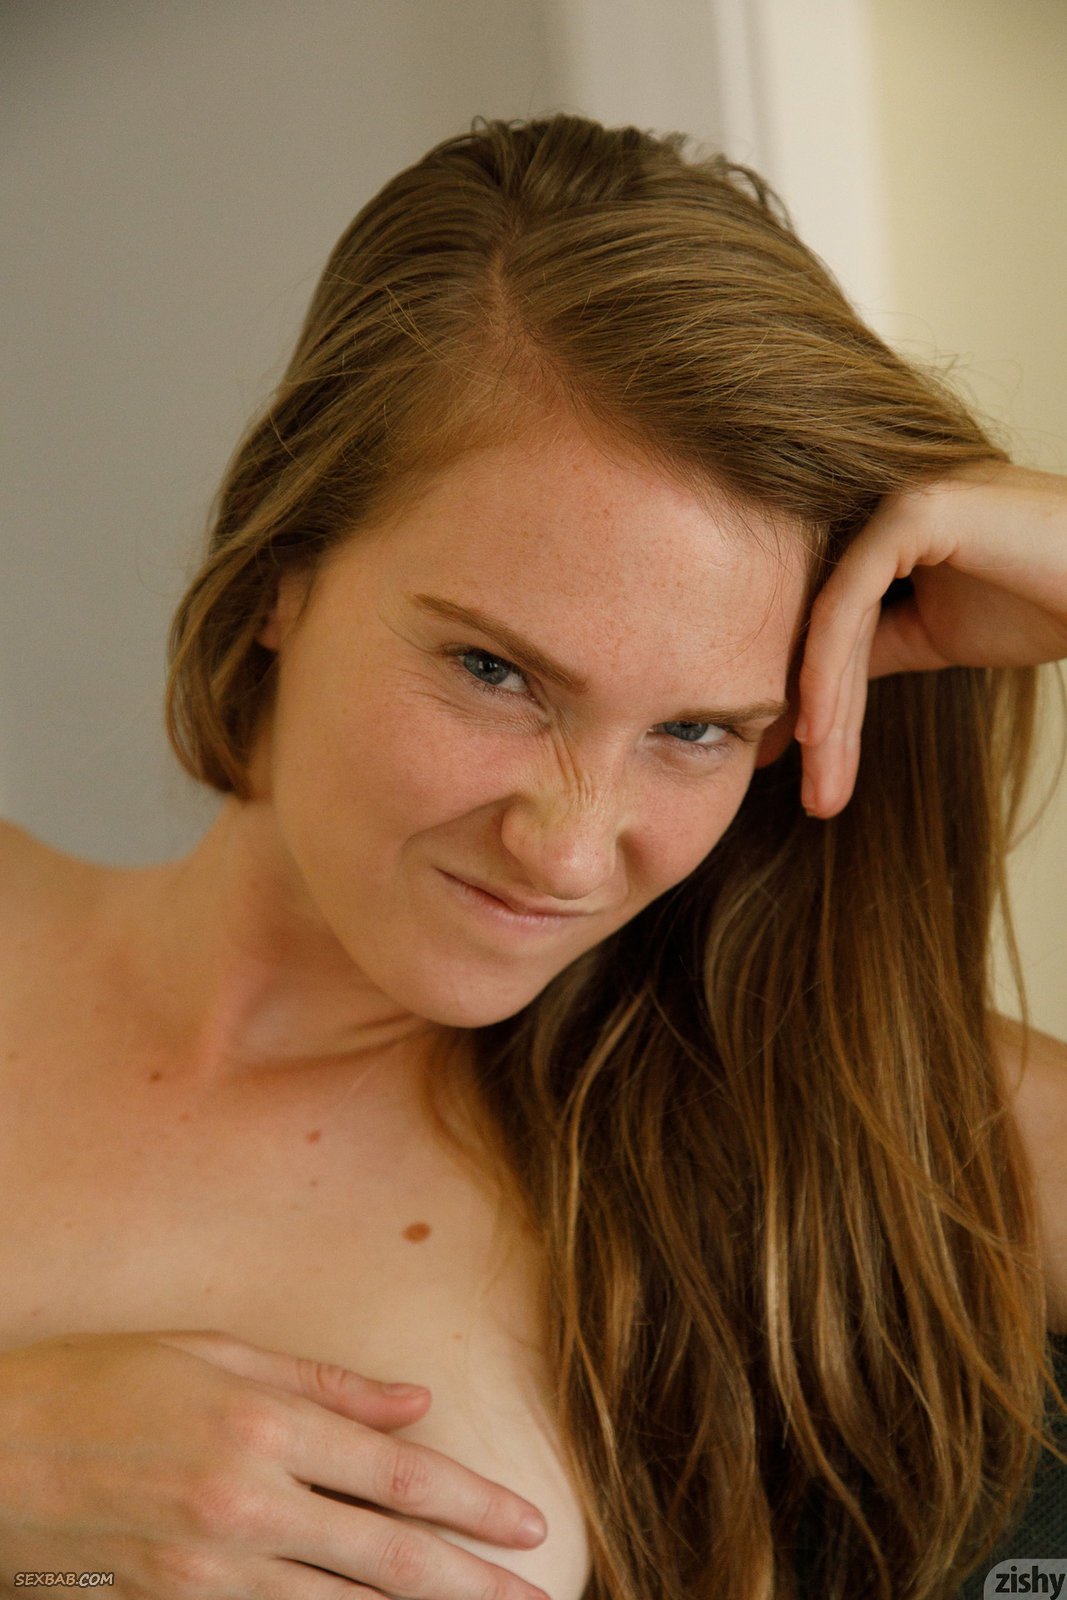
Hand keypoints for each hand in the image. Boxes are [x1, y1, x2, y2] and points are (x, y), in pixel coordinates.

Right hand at [0, 1328, 550, 1599]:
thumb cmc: (101, 1380)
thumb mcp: (215, 1354)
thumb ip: (324, 1386)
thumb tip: (416, 1403)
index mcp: (264, 1427)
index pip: (397, 1474)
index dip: (472, 1504)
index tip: (529, 1524)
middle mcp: (246, 1505)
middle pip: (387, 1558)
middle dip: (472, 1583)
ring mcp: (206, 1574)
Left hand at [795, 460, 1066, 816]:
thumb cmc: (1051, 601)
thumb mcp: (940, 634)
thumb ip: (874, 646)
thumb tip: (809, 691)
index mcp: (889, 528)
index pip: (835, 623)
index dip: (818, 701)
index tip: (808, 774)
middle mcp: (884, 505)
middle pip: (829, 628)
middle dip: (819, 722)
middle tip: (814, 801)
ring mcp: (896, 501)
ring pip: (831, 622)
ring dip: (823, 713)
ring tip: (822, 790)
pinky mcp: (911, 511)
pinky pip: (849, 601)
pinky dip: (828, 669)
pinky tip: (821, 729)